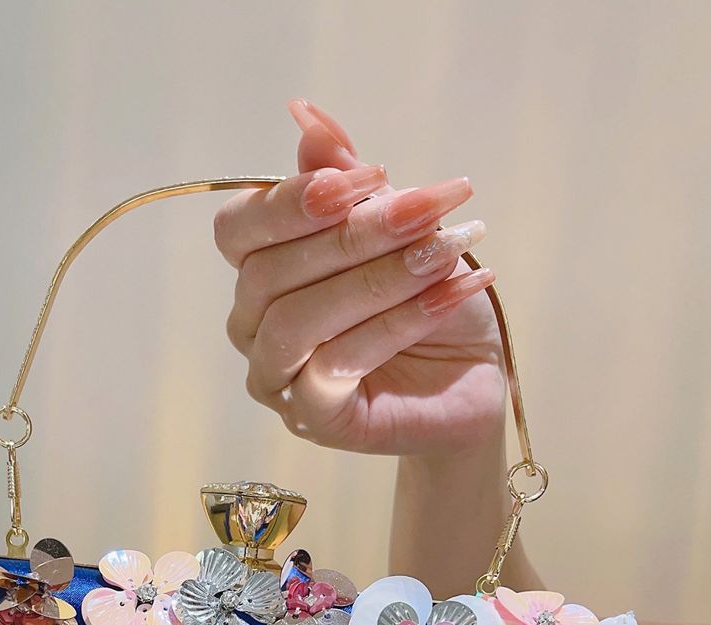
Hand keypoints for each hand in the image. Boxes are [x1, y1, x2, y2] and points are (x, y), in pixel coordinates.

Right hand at [213, 99, 506, 459]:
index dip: (292, 198)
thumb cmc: (428, 300)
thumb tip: (305, 116)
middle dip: (355, 234)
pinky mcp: (313, 420)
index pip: (238, 228)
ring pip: (297, 320)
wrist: (472, 378)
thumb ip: (348, 180)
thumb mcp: (398, 226)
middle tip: (430, 208)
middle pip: (269, 272)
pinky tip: (450, 295)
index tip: (374, 174)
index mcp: (260, 273)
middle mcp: (254, 328)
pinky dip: (395, 325)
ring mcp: (278, 380)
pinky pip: (334, 367)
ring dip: (378, 278)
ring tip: (448, 251)